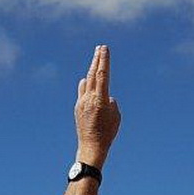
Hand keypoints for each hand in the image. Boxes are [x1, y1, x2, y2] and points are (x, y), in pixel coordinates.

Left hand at [75, 45, 120, 168]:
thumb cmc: (107, 133)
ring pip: (86, 81)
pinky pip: (82, 91)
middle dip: (96, 59)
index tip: (105, 48)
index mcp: (100, 100)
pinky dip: (86, 84)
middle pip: (93, 73)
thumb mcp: (116, 117)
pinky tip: (87, 81)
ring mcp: (82, 102)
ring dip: (91, 70)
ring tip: (95, 61)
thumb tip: (106, 96)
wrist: (91, 146)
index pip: (102, 75)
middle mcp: (89, 98)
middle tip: (99, 47)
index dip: (104, 60)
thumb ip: (111, 102)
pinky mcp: (78, 107)